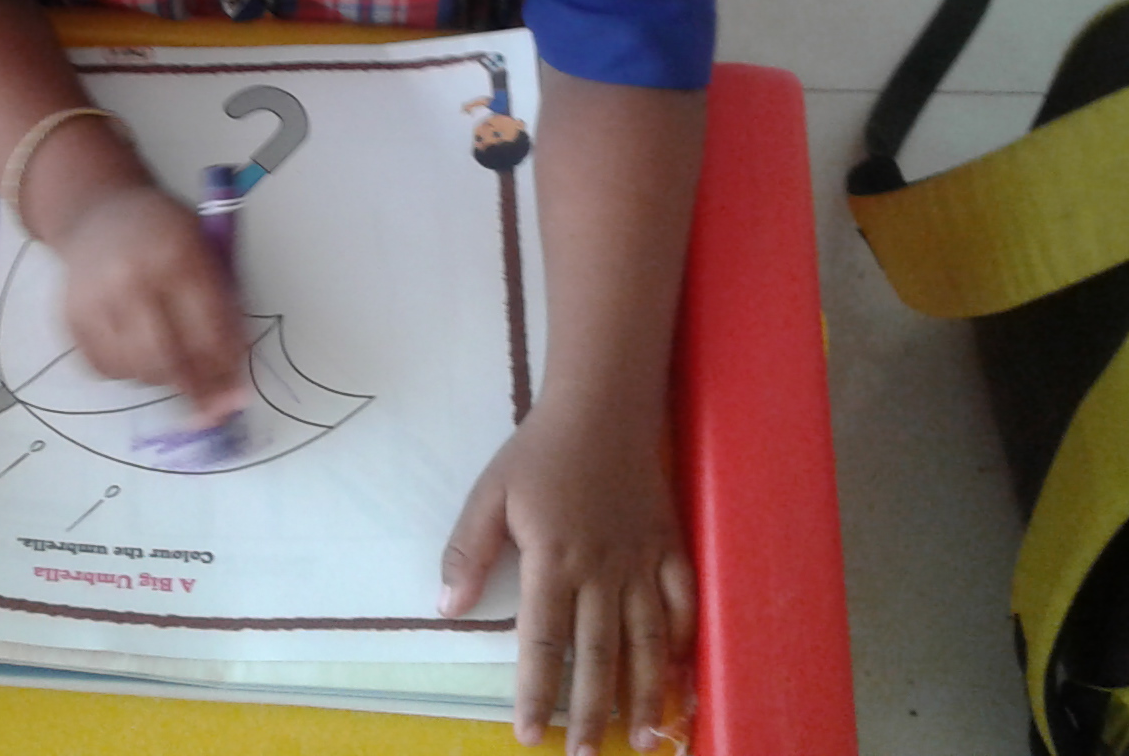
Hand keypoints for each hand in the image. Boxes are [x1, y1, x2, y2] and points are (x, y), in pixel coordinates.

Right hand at [53, 183, 248, 423]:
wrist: (98, 213)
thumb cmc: (163, 233)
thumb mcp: (204, 251)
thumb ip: (225, 309)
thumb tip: (233, 376)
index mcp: (175, 255)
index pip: (207, 330)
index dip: (225, 368)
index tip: (235, 389)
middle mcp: (130, 278)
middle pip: (167, 358)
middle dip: (193, 387)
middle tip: (208, 399)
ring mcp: (95, 300)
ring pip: (135, 371)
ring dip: (161, 379)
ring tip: (172, 361)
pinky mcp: (71, 318)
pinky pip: (104, 370)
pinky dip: (127, 373)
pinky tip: (138, 353)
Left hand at [440, 400, 695, 754]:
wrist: (604, 407)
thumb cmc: (541, 452)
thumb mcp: (490, 494)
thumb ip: (468, 552)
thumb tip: (445, 608)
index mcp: (553, 560)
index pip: (543, 643)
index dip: (536, 693)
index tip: (529, 735)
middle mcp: (602, 570)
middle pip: (598, 656)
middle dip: (590, 712)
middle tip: (583, 754)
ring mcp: (643, 561)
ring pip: (646, 641)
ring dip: (645, 694)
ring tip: (645, 738)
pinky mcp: (672, 547)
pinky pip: (683, 604)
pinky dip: (682, 642)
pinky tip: (679, 676)